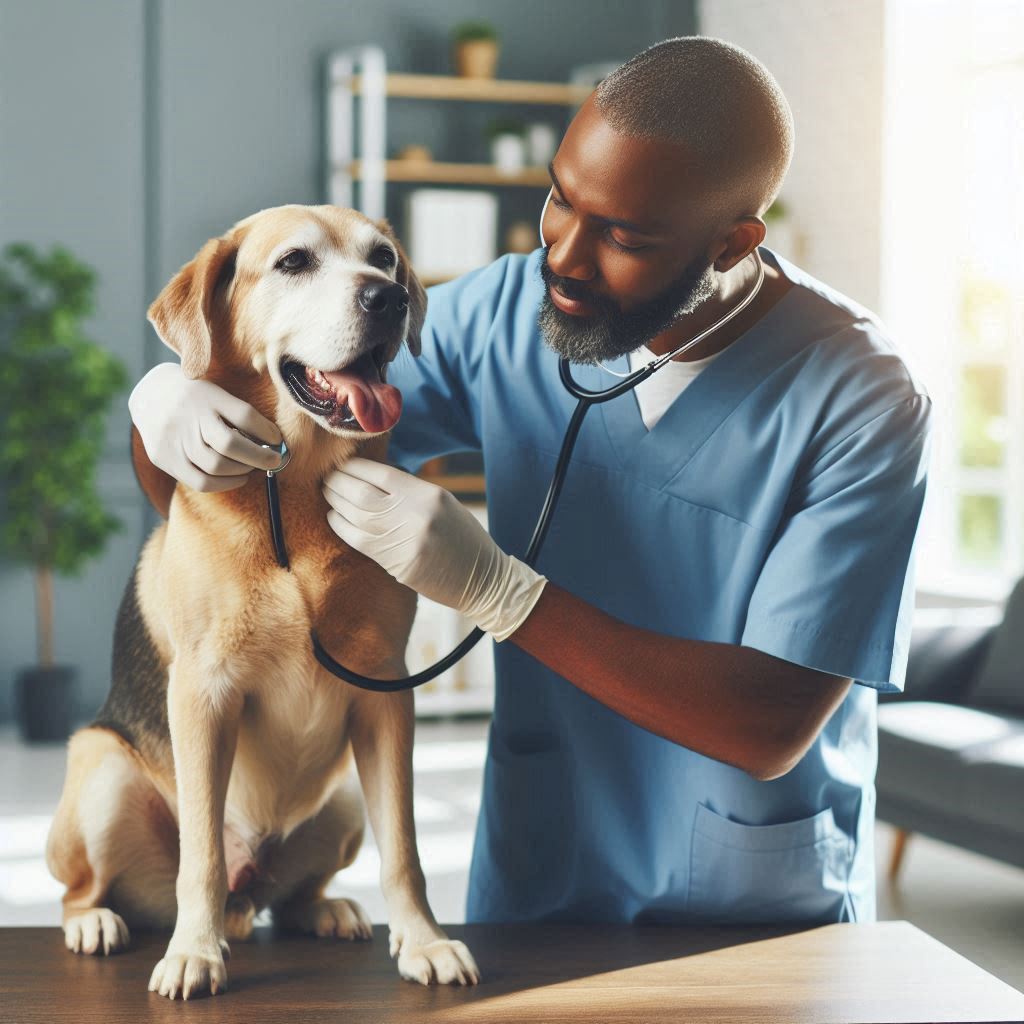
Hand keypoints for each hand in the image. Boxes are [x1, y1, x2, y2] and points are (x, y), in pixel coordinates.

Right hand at [129, 362, 284, 491]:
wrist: (150, 396)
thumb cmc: (196, 398)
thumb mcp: (217, 393)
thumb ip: (241, 414)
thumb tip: (274, 440)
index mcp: (206, 395)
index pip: (243, 415)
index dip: (266, 431)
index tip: (277, 440)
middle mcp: (188, 416)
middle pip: (229, 444)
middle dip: (259, 457)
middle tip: (273, 459)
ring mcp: (173, 439)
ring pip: (216, 466)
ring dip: (243, 470)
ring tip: (253, 467)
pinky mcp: (164, 458)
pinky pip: (200, 481)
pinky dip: (225, 484)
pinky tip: (238, 478)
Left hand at [322, 458, 546, 641]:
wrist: (482, 579)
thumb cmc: (463, 538)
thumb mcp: (443, 503)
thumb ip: (409, 490)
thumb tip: (371, 476)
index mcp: (429, 495)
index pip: (380, 473)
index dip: (354, 467)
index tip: (341, 464)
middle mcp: (414, 515)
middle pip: (361, 492)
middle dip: (338, 482)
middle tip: (327, 477)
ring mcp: (403, 540)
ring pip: (354, 515)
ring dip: (335, 502)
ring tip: (328, 493)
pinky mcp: (396, 563)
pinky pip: (357, 539)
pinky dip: (340, 525)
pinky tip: (334, 517)